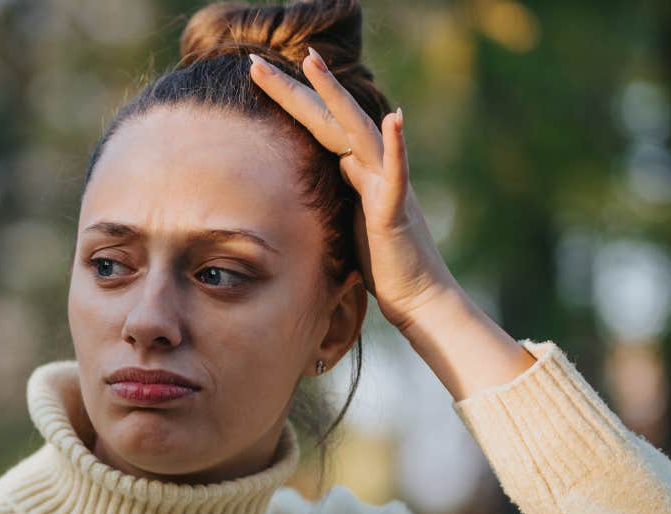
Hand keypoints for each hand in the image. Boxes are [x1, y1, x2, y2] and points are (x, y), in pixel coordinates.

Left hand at [247, 51, 455, 336]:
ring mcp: (386, 184)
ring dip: (337, 97)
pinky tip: (397, 118)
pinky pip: (397, 175)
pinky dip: (397, 147)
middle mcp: (371, 168)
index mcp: (354, 170)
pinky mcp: (396, 211)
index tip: (254, 74)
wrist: (416, 297)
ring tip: (314, 63)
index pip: (315, 125)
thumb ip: (336, 191)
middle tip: (255, 60)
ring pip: (360, 132)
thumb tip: (316, 173)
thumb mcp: (345, 220)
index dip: (286, 99)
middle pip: (329, 118)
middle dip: (294, 87)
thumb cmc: (381, 263)